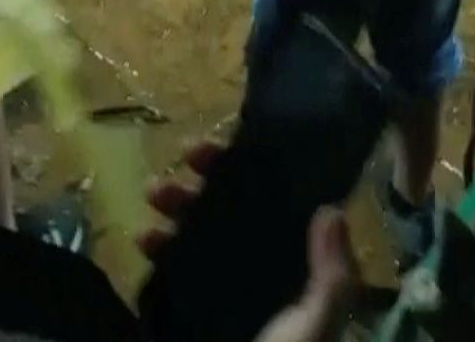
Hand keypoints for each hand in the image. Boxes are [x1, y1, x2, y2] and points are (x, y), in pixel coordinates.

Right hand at [140, 150, 357, 341]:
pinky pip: (172, 279)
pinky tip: (142, 241)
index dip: (251, 176)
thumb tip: (331, 210)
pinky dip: (158, 254)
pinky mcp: (187, 323)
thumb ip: (332, 278)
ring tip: (151, 199)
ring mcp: (221, 301)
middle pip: (230, 217)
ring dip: (174, 213)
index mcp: (294, 277)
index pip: (275, 210)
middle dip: (202, 188)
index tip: (222, 150)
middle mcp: (259, 281)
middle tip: (177, 168)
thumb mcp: (316, 328)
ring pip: (197, 240)